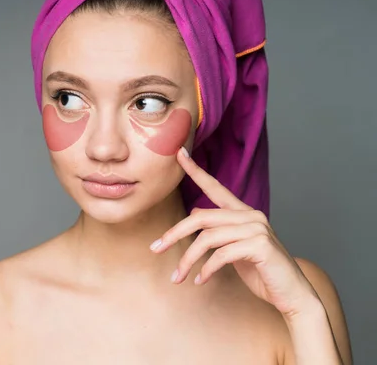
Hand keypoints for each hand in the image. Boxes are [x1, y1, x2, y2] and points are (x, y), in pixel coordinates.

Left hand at [150, 146, 321, 318]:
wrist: (292, 294)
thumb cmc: (262, 272)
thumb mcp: (234, 249)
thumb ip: (218, 231)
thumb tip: (195, 214)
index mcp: (243, 213)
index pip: (215, 187)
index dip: (196, 171)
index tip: (179, 154)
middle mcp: (251, 216)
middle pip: (200, 218)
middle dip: (174, 234)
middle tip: (155, 249)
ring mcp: (257, 229)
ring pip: (207, 238)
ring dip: (187, 260)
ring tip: (178, 277)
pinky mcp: (260, 245)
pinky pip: (221, 255)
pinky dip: (206, 270)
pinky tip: (200, 280)